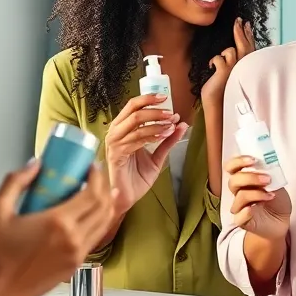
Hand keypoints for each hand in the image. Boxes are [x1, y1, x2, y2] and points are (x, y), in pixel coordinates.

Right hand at [0, 159, 118, 295]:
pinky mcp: (75, 266)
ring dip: (106, 204)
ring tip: (100, 191)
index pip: (92, 194)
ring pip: (104, 223)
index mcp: (58, 223)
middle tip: (96, 175)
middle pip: (104, 206)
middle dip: (104, 186)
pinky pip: (95, 238)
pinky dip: (99, 222)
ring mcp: (77, 254)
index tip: (92, 166)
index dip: (97, 176)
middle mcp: (74, 238)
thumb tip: (35, 164)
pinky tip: (91, 215)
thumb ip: (16, 182)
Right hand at [104, 93, 187, 210]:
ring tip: (171, 125)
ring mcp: (114, 144)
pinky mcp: (115, 155)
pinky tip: (164, 135)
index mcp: (123, 130)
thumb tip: (182, 123)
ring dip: (156, 122)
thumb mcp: (157, 156)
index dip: (148, 99)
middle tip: (171, 113)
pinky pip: (135, 140)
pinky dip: (152, 135)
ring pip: (136, 124)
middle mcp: (115, 133)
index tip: (165, 97)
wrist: (127, 198)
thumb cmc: (137, 177)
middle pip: (133, 111)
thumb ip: (167, 140)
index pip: (133, 107)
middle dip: (155, 110)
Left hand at [201, 18, 255, 107]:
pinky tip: (212, 68)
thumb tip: (234, 52)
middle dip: (240, 31)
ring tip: (219, 60)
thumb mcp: (231, 76)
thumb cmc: (224, 93)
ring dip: (224, 53)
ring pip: (230, 51)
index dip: (248, 35)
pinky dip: (214, 61)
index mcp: (247, 69)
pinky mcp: (224, 72)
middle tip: (238, 20)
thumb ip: (235, 65)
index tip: (246, 24)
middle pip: (244, 45)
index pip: (250, 47)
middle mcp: (244, 68)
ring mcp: (235, 70)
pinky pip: (218, 58)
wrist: (218, 107)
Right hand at [224, 155, 291, 238]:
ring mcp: (240, 207)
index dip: (238, 162)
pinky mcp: (242, 221)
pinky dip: (245, 212)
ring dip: (256, 194)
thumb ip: (269, 173)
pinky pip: (238, 217)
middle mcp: (239, 192)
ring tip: (271, 195)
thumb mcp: (277, 183)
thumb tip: (265, 163)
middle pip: (233, 181)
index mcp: (245, 180)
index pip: (232, 168)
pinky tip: (253, 209)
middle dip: (250, 178)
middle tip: (267, 179)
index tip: (253, 160)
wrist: (282, 221)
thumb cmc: (277, 200)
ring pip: (239, 197)